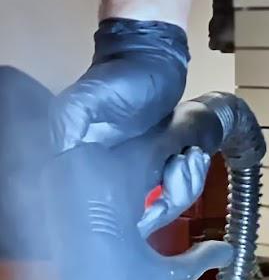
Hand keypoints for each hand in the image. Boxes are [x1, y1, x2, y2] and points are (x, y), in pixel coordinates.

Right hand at [53, 18, 207, 233]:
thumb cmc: (117, 79)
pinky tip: (193, 156)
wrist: (149, 61)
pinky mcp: (159, 168)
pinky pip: (178, 188)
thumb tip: (63, 149)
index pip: (112, 215)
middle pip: (147, 217)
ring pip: (166, 204)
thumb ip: (70, 121)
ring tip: (191, 156)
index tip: (159, 200)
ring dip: (186, 184)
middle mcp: (113, 180)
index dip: (140, 217)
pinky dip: (190, 175)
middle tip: (181, 164)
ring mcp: (138, 176)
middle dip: (171, 197)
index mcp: (90, 170)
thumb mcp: (88, 98)